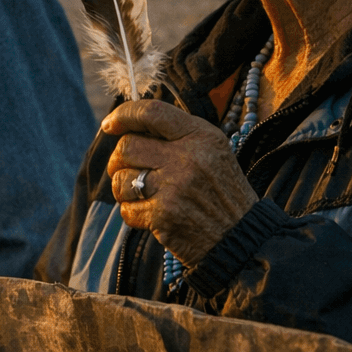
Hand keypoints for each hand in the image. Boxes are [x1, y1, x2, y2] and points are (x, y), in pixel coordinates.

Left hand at [103, 100, 259, 266]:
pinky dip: (132, 212)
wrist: (241, 239)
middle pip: (127, 146)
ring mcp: (174, 188)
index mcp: (201, 136)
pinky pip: (127, 208)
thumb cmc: (221, 193)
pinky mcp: (163, 216)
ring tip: (141, 194)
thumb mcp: (213, 151)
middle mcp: (188, 158)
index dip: (124, 115)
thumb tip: (129, 122)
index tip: (109, 124)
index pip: (152, 112)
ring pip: (121, 177)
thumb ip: (177, 134)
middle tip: (126, 169)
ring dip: (123, 188)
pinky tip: (150, 214)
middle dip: (119, 159)